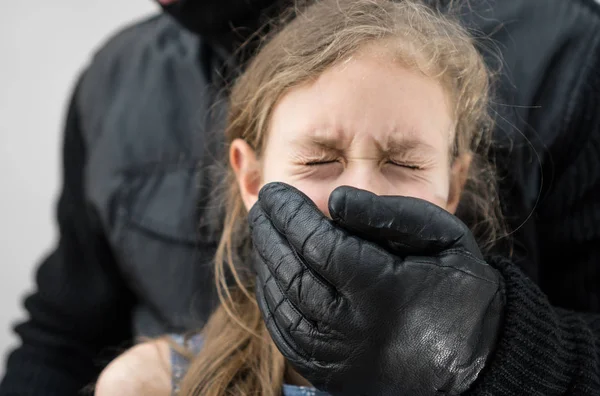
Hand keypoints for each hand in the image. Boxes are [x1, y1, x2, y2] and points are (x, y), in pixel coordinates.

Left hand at [249, 182, 504, 395]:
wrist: (476, 363)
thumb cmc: (462, 290)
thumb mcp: (444, 237)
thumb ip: (390, 214)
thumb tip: (334, 199)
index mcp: (382, 290)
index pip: (316, 244)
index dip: (289, 214)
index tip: (274, 192)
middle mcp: (353, 328)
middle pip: (291, 273)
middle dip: (268, 233)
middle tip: (261, 205)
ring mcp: (338, 357)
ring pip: (281, 304)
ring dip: (266, 263)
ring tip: (265, 233)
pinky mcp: (331, 374)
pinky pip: (285, 334)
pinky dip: (272, 300)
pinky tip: (273, 274)